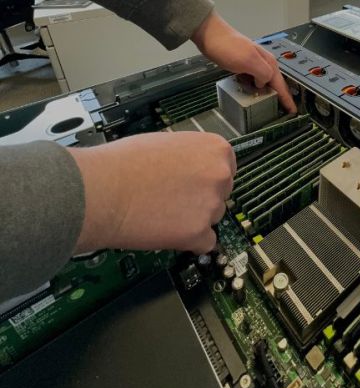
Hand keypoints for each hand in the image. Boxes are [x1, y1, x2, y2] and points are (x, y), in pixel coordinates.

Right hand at [69, 131, 235, 253]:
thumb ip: (191, 156)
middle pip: (222, 194)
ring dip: (194, 219)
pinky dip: (189, 241)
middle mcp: (219, 176)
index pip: (227, 166)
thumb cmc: (122, 164)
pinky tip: (166, 230)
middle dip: (202, 198)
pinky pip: (205, 242)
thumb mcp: (167, 142)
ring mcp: (211, 207)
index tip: (197, 181)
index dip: (209, 176)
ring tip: (161, 211)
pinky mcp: (199, 234)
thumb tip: (196, 167)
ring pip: (212, 218)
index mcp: (214, 149)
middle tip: (173, 197)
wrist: (101, 190)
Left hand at [191, 11, 296, 113]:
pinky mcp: (244, 65)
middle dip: (283, 97)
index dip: (287, 99)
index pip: (281, 85)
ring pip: (267, 82)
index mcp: (268, 63)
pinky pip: (256, 80)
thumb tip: (265, 84)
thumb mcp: (248, 60)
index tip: (293, 111)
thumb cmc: (228, 47)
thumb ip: (262, 73)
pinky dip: (259, 89)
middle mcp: (264, 63)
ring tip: (273, 106)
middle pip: (277, 84)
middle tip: (286, 111)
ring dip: (271, 94)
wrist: (210, 34)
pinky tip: (255, 94)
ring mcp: (254, 64)